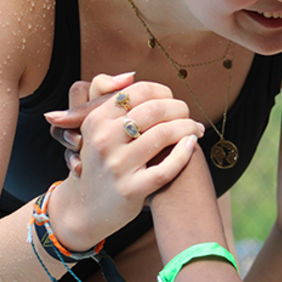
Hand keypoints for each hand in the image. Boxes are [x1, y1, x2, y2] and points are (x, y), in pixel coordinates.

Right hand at [43, 74, 203, 250]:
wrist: (86, 207)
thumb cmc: (97, 159)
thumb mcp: (91, 125)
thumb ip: (104, 93)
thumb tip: (130, 75)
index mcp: (95, 119)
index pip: (138, 91)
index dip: (162, 92)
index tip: (171, 99)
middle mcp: (103, 141)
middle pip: (154, 110)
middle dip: (179, 108)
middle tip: (188, 114)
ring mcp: (117, 167)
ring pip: (164, 135)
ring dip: (188, 127)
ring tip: (195, 129)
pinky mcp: (131, 191)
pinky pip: (168, 167)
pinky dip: (185, 153)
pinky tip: (191, 145)